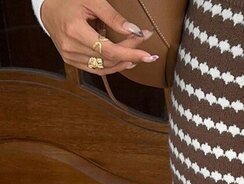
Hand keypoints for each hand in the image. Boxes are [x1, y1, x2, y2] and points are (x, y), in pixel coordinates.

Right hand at [39, 0, 159, 74]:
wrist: (47, 8)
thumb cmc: (67, 0)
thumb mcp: (92, 1)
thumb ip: (114, 18)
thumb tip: (134, 31)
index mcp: (74, 31)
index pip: (109, 50)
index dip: (131, 53)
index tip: (148, 54)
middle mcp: (71, 47)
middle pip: (109, 59)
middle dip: (130, 53)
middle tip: (143, 45)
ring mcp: (70, 56)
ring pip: (105, 67)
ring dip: (123, 62)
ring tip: (136, 53)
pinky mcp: (72, 61)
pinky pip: (97, 69)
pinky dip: (113, 67)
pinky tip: (124, 61)